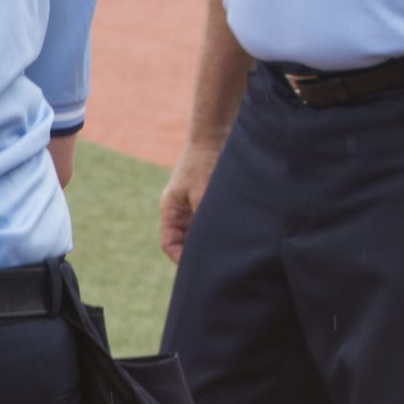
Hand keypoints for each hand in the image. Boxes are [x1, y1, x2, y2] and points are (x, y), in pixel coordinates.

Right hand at [158, 145, 219, 262]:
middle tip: (216, 265)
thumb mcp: (203, 192)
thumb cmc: (204, 162)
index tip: (198, 266)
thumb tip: (213, 243)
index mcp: (170, 211)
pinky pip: (213, 225)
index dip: (180, 259)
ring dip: (212, 241)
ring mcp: (195, 209)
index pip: (169, 244)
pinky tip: (234, 236)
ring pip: (200, 235)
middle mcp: (181, 213)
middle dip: (197, 254)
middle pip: (185, 243)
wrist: (215, 137)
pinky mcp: (210, 204)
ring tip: (227, 251)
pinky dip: (221, 232)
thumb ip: (204, 218)